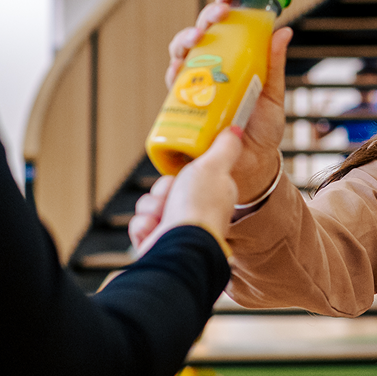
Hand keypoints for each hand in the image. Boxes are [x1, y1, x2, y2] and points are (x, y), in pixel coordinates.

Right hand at [128, 127, 242, 256]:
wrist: (181, 245)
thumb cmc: (200, 208)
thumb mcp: (215, 166)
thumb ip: (225, 147)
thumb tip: (237, 130)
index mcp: (211, 198)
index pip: (186, 178)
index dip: (179, 174)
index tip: (182, 176)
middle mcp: (193, 216)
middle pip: (164, 190)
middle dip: (162, 191)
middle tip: (172, 196)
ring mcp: (175, 232)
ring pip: (149, 206)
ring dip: (151, 209)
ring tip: (163, 216)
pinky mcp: (157, 244)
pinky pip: (139, 225)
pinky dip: (144, 226)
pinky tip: (155, 230)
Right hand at [164, 0, 290, 205]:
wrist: (251, 165)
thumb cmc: (261, 129)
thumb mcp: (272, 95)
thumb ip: (274, 65)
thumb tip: (284, 30)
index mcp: (233, 58)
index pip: (227, 23)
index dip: (225, 1)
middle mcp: (211, 67)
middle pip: (202, 31)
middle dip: (207, 16)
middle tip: (219, 13)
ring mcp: (195, 84)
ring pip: (182, 51)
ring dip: (187, 38)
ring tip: (200, 36)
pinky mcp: (184, 105)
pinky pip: (173, 83)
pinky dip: (174, 70)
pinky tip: (180, 65)